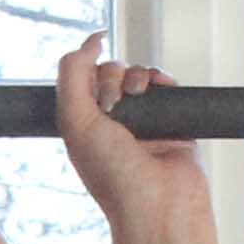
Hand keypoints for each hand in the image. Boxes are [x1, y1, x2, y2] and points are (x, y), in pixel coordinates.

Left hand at [52, 34, 207, 217]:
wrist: (159, 203)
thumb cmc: (115, 176)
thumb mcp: (76, 120)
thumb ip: (72, 74)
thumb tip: (89, 40)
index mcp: (83, 125)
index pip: (82, 79)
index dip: (87, 71)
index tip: (95, 77)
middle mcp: (111, 124)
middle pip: (111, 72)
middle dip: (114, 76)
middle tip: (116, 103)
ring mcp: (142, 123)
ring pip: (138, 76)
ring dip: (139, 76)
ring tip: (140, 95)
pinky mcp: (170, 122)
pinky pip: (167, 88)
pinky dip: (165, 81)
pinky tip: (162, 87)